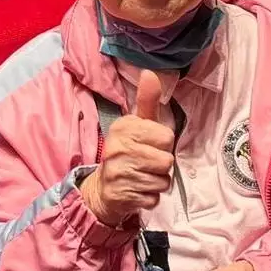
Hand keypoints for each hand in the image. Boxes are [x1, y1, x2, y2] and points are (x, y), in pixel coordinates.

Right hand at [79, 72, 174, 226]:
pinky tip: (138, 190)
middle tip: (146, 162)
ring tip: (142, 175)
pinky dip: (150, 197)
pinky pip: (154, 198)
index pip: (167, 137)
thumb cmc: (127, 150)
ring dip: (157, 181)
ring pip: (162, 180)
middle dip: (161, 164)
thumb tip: (151, 72)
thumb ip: (146, 101)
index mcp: (124, 128)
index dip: (163, 143)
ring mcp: (119, 174)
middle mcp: (119, 149)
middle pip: (167, 160)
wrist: (103, 188)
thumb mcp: (136, 124)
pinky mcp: (122, 196)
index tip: (150, 144)